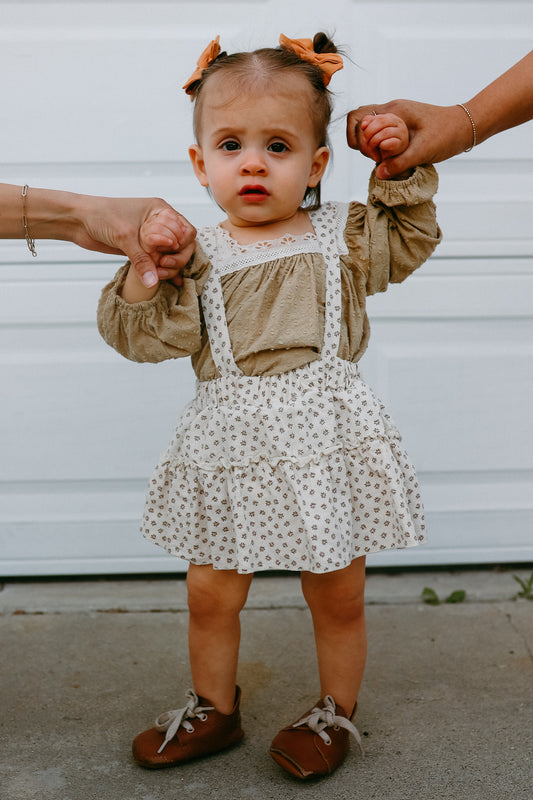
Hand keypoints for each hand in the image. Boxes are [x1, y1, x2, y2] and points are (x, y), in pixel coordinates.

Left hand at [72, 196, 195, 287]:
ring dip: (169, 268)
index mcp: (160, 211)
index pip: (186, 231)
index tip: (167, 254)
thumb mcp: (125, 237)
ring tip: (158, 275)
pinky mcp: (141, 250)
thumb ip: (141, 260)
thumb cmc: (101, 215)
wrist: (78, 220)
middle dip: (177, 259)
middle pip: (182, 245)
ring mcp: (151, 237)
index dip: (182, 245)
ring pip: (171, 256)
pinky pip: (157, 262)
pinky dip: (161, 272)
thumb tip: (153, 282)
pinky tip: (164, 281)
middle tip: (163, 266)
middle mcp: (159, 224)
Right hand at [347, 100, 470, 177]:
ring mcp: (394, 116)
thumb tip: (378, 173)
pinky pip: (379, 132)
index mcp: (394, 111)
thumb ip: (399, 162)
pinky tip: (390, 155)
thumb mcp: (423, 151)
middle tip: (377, 158)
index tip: (377, 156)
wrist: (466, 126)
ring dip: (369, 145)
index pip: (358, 119)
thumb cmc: (447, 134)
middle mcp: (391, 110)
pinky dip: (378, 145)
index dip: (361, 140)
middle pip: (358, 122)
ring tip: (383, 158)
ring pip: (367, 128)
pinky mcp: (399, 124)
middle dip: (361, 143)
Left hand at [357, 112, 409, 163]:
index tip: (365, 136)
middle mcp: (399, 123)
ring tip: (373, 150)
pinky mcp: (402, 145)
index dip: (368, 127)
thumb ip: (368, 126)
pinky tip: (380, 152)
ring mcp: (402, 133)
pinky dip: (383, 146)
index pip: (376, 118)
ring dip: (374, 142)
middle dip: (369, 133)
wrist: (391, 163)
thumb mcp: (373, 135)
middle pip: (380, 122)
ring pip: (385, 132)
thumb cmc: (381, 148)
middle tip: (367, 144)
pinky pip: (391, 143)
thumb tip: (363, 125)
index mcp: (391, 118)